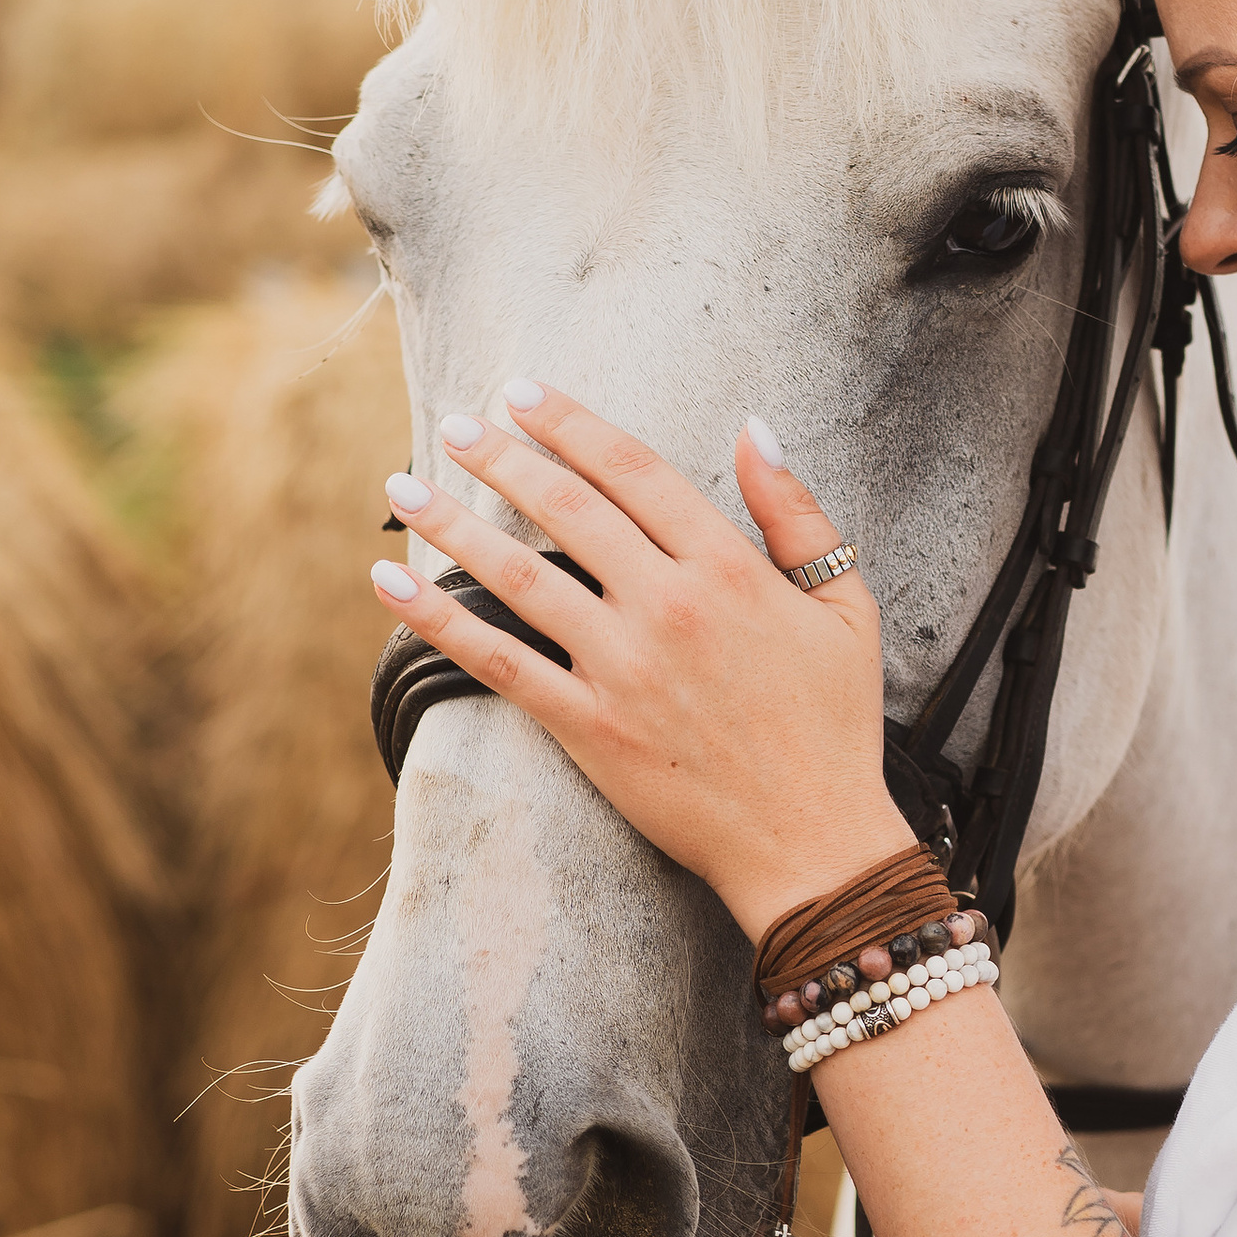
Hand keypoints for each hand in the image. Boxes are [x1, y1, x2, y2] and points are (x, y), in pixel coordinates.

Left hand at [372, 384, 904, 940]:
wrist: (812, 842)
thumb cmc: (833, 726)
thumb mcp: (846, 607)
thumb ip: (798, 514)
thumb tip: (753, 428)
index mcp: (730, 569)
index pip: (635, 472)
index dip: (572, 424)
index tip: (523, 395)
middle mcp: (669, 607)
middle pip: (567, 509)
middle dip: (502, 457)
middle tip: (457, 424)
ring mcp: (622, 669)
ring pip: (518, 576)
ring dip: (452, 524)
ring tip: (405, 486)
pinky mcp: (589, 727)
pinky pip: (499, 662)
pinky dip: (437, 621)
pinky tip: (390, 586)